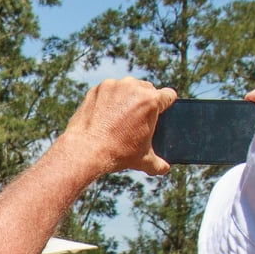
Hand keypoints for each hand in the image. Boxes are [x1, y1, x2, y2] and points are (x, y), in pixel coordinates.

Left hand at [58, 77, 176, 177]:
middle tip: (137, 117)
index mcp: (152, 101)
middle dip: (144, 101)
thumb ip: (158, 164)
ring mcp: (115, 85)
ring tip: (120, 115)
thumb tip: (164, 169)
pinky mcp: (98, 88)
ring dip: (127, 96)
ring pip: (128, 87)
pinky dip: (108, 98)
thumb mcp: (142, 160)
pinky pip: (109, 89)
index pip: (168, 95)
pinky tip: (105, 113)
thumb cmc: (117, 153)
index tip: (160, 110)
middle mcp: (134, 87)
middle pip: (147, 89)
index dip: (166, 104)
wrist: (86, 150)